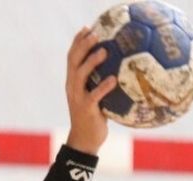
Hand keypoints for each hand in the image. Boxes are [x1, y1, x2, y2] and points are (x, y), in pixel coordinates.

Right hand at [66, 26, 114, 154]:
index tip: (87, 28)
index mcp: (72, 82)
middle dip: (82, 45)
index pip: (71, 57)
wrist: (84, 141)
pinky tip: (114, 79)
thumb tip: (121, 68)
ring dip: (91, 62)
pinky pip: (94, 95)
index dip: (77, 42)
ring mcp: (77, 98)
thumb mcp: (93, 97)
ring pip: (80, 75)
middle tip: (95, 34)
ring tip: (104, 51)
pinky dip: (103, 87)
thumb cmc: (93, 118)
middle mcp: (72, 87)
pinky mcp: (85, 109)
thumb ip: (100, 82)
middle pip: (73, 61)